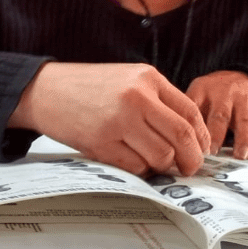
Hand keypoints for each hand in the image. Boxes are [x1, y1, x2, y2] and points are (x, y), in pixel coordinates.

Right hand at [8, 62, 210, 175]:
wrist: (46, 90)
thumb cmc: (88, 87)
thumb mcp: (128, 79)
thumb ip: (157, 101)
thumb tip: (187, 136)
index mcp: (148, 78)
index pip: (190, 112)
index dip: (201, 137)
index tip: (202, 150)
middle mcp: (137, 97)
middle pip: (182, 136)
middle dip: (192, 159)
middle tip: (190, 168)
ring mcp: (119, 120)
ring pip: (162, 155)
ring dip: (164, 166)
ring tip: (157, 164)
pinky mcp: (102, 142)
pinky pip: (136, 166)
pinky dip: (141, 170)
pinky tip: (135, 163)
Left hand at [186, 70, 247, 159]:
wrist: (235, 78)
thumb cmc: (207, 96)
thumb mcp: (193, 95)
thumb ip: (184, 115)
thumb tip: (171, 146)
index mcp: (202, 91)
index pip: (195, 107)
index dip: (193, 126)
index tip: (189, 144)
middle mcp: (224, 95)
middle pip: (220, 115)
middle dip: (216, 135)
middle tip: (211, 153)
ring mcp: (243, 102)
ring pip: (244, 121)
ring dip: (243, 139)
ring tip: (240, 155)